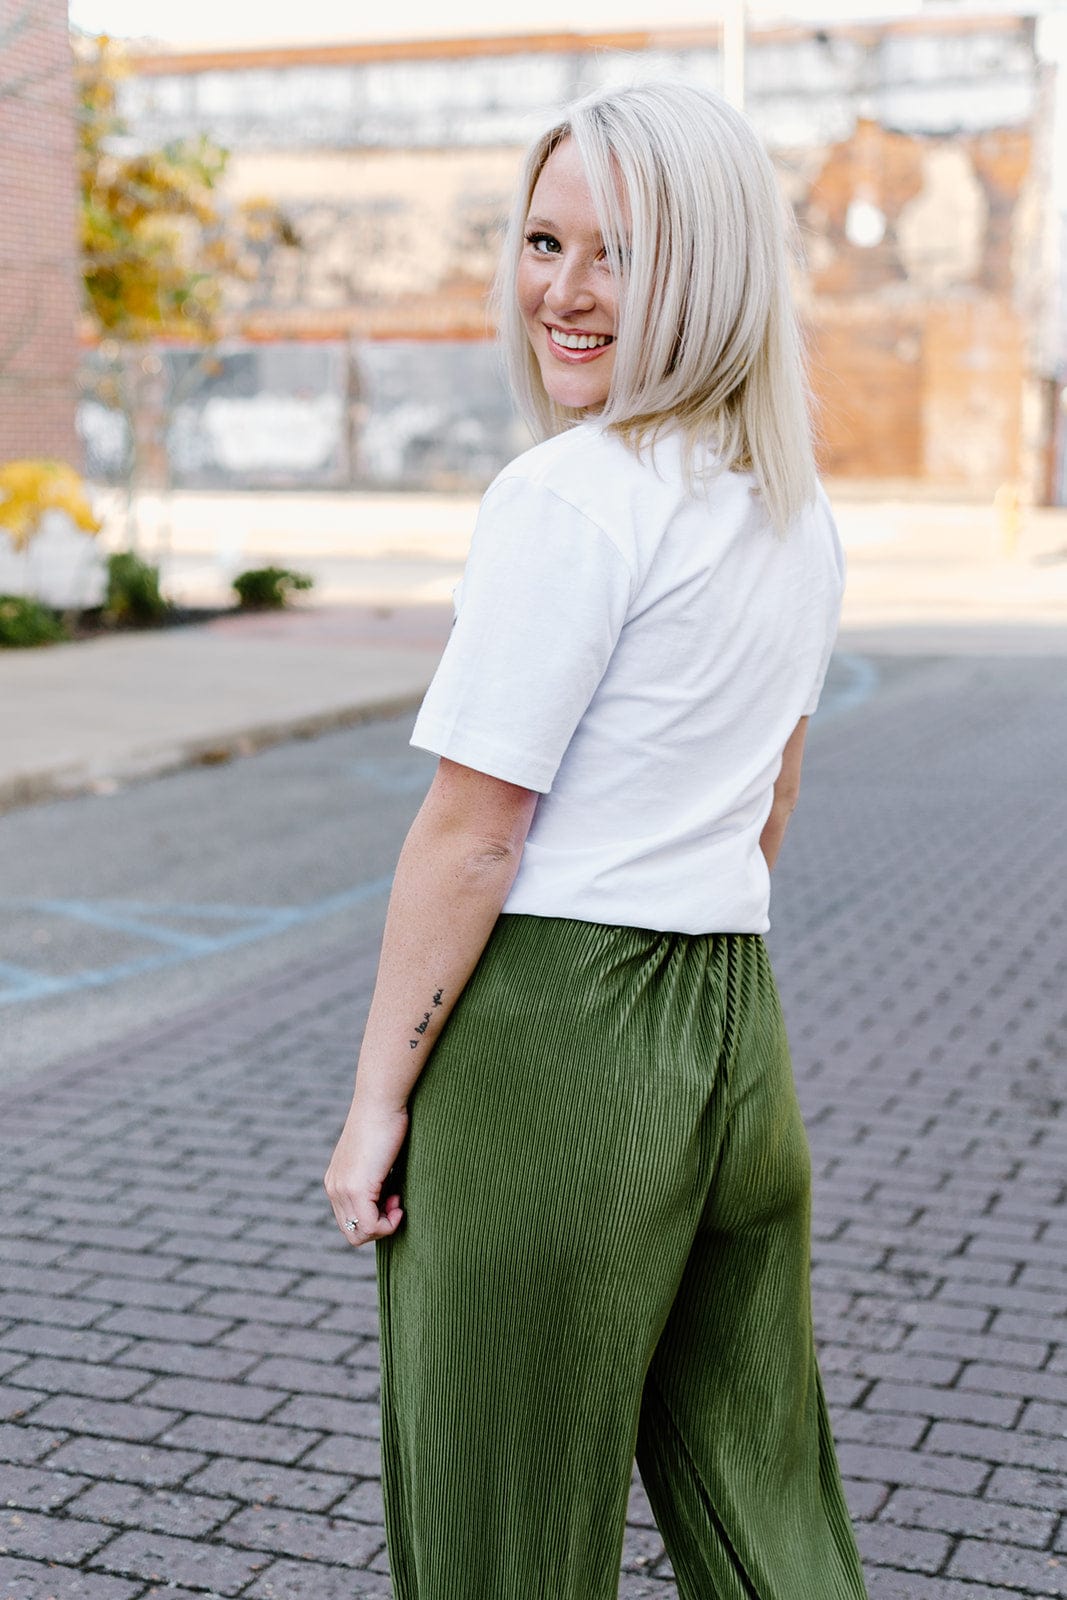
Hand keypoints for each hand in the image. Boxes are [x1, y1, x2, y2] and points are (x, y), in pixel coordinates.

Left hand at [324, 1099, 408, 1246]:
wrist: (381, 1101)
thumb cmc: (386, 1122)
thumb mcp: (375, 1157)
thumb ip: (374, 1178)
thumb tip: (389, 1198)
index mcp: (335, 1181)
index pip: (349, 1221)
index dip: (374, 1219)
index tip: (393, 1197)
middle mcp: (334, 1187)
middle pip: (352, 1233)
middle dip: (378, 1226)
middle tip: (396, 1201)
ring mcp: (342, 1189)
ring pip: (359, 1234)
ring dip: (384, 1225)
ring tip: (397, 1201)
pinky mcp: (357, 1188)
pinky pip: (371, 1226)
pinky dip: (389, 1224)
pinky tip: (399, 1204)